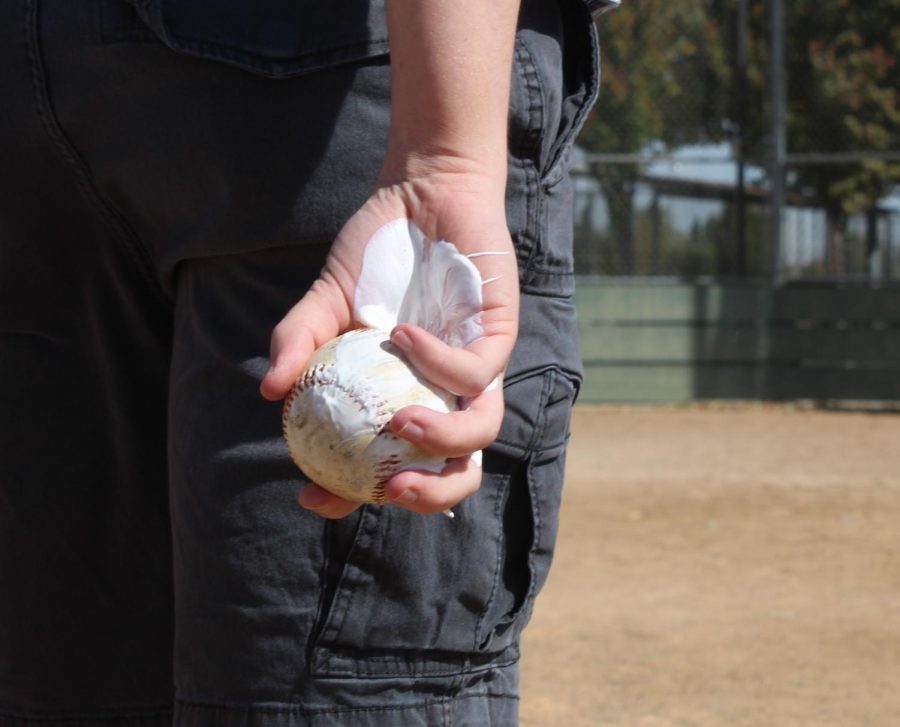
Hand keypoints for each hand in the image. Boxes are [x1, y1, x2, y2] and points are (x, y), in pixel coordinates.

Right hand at [260, 157, 518, 516]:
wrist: (424, 193)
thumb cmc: (379, 251)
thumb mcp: (328, 295)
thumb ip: (300, 338)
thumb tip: (269, 390)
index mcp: (404, 396)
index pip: (387, 465)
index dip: (354, 495)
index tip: (313, 496)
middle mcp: (443, 393)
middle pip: (454, 471)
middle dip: (428, 497)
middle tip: (384, 487)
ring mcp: (474, 368)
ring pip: (481, 431)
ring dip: (443, 441)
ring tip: (399, 423)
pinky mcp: (498, 335)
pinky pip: (478, 370)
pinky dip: (437, 362)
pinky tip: (400, 335)